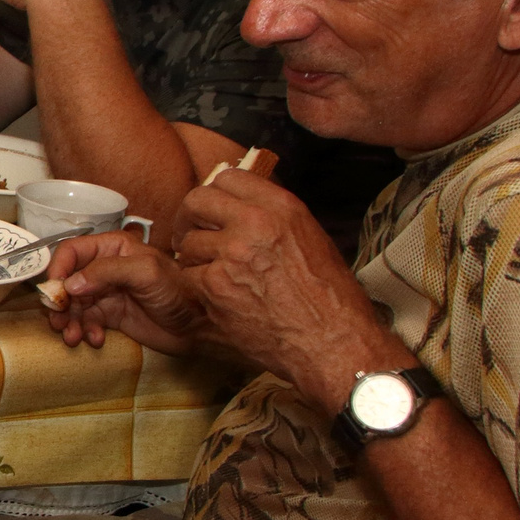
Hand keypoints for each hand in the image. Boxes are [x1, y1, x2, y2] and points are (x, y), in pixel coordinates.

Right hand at [43, 230, 211, 353]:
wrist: (199, 326)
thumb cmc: (179, 292)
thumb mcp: (145, 273)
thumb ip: (107, 272)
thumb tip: (70, 284)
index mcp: (111, 248)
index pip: (72, 251)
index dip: (58, 270)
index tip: (52, 292)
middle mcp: (104, 268)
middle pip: (67, 281)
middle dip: (59, 303)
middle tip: (58, 322)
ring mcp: (105, 293)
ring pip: (72, 304)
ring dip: (68, 321)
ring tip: (72, 337)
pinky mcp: (110, 315)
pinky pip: (86, 321)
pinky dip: (85, 332)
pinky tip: (96, 340)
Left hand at [170, 170, 395, 412]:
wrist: (333, 343)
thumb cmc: (329, 298)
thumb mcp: (310, 239)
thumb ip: (272, 217)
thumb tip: (238, 204)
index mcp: (282, 207)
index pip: (228, 176)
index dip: (217, 194)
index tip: (214, 210)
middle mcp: (255, 223)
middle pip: (197, 200)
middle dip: (190, 218)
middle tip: (193, 235)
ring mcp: (232, 253)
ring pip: (187, 242)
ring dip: (194, 258)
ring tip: (217, 275)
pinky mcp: (215, 285)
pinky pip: (188, 276)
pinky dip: (198, 288)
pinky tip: (220, 298)